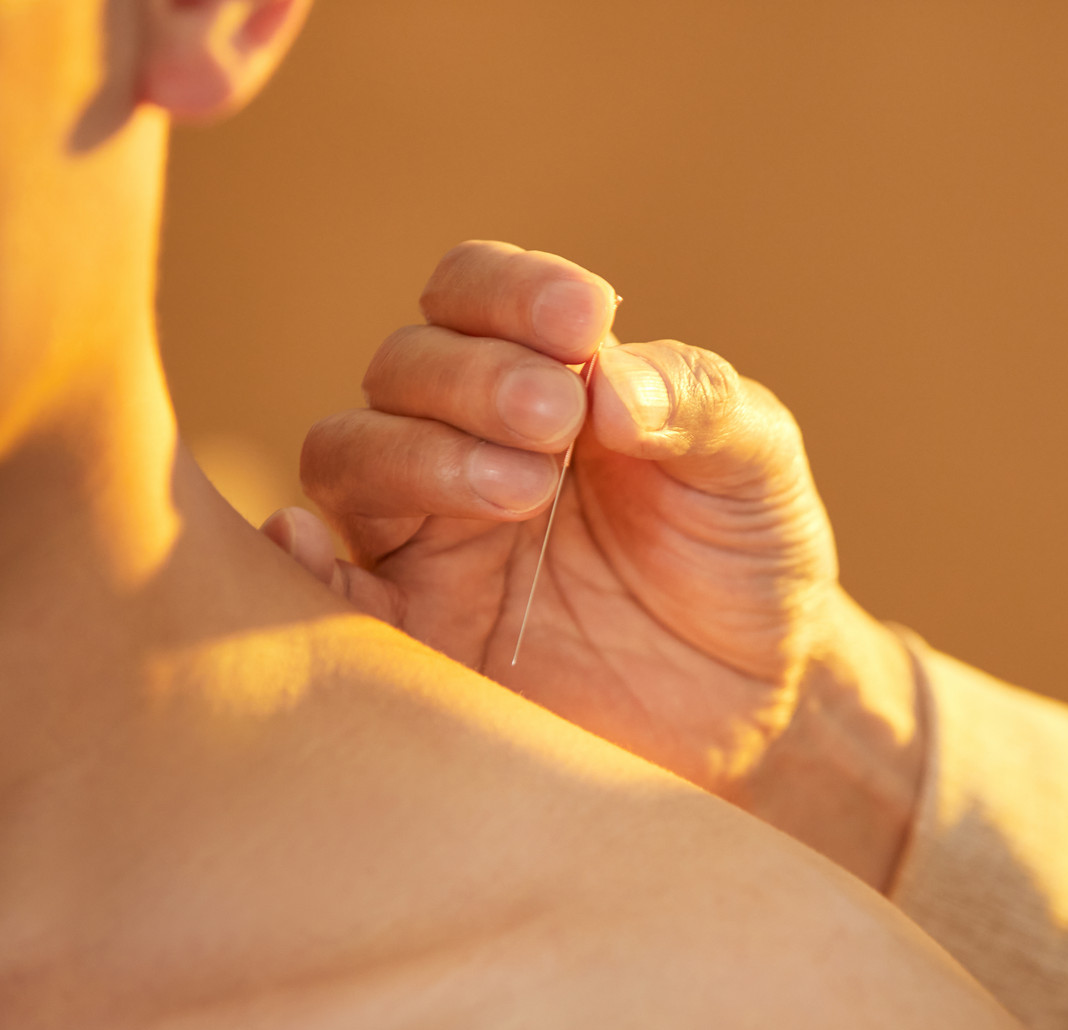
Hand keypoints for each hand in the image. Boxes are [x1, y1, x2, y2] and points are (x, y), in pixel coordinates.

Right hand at [265, 242, 922, 883]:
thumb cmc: (746, 557)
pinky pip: (329, 596)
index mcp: (539, 377)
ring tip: (525, 486)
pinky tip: (312, 546)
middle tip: (559, 416)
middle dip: (475, 379)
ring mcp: (431, 539)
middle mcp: (464, 442)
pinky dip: (304, 569)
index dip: (510, 293)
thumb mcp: (755, 464)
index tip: (584, 318)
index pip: (472, 295)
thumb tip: (605, 380)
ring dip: (420, 454)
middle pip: (405, 367)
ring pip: (352, 457)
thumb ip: (695, 403)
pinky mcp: (421, 637)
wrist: (763, 698)